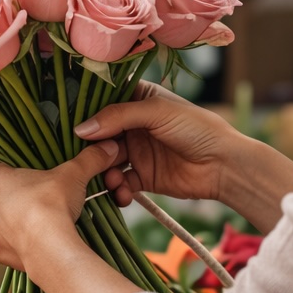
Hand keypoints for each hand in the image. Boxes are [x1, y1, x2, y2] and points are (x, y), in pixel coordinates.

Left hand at [0, 141, 118, 273]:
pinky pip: (6, 245)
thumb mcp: (73, 175)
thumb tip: (108, 147)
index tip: (23, 173)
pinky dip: (18, 244)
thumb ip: (88, 159)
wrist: (49, 248)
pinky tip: (35, 241)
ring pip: (0, 222)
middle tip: (38, 198)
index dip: (7, 168)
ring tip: (39, 222)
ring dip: (15, 221)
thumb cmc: (52, 204)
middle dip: (15, 196)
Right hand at [75, 82, 242, 206]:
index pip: (102, 102)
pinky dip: (117, 190)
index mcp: (137, 99)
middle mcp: (132, 125)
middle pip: (99, 135)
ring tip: (113, 179)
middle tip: (86, 158)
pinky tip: (123, 193)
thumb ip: (117, 117)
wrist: (223, 165)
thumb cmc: (196, 128)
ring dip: (103, 172)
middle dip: (90, 148)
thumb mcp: (156, 113)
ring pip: (105, 162)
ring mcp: (136, 152)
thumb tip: (80, 129)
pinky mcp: (142, 177)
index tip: (68, 124)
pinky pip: (120, 184)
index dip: (85, 112)